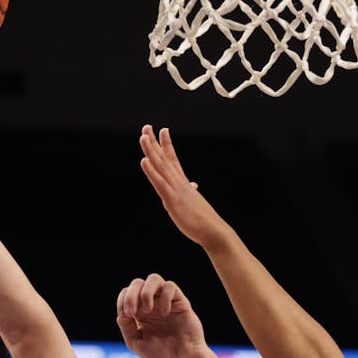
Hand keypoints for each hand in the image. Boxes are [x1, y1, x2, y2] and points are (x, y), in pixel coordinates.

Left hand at [115, 273, 207, 357]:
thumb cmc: (160, 355)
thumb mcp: (135, 343)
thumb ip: (126, 326)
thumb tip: (122, 311)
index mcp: (138, 312)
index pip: (125, 294)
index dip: (123, 300)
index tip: (127, 315)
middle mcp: (151, 304)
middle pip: (137, 283)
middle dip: (131, 294)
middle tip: (133, 312)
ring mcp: (165, 301)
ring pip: (153, 278)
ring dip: (146, 291)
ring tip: (147, 309)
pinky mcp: (180, 301)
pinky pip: (170, 286)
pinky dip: (165, 296)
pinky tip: (165, 312)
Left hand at [138, 125, 227, 245]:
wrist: (214, 231)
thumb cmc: (204, 221)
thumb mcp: (194, 203)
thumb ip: (190, 192)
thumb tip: (193, 185)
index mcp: (183, 184)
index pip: (173, 160)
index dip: (167, 144)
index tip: (163, 130)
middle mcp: (179, 183)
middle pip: (164, 158)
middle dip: (154, 142)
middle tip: (147, 126)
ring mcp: (176, 190)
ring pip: (161, 166)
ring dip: (151, 150)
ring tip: (143, 136)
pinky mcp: (172, 200)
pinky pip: (159, 183)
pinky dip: (151, 171)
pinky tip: (144, 161)